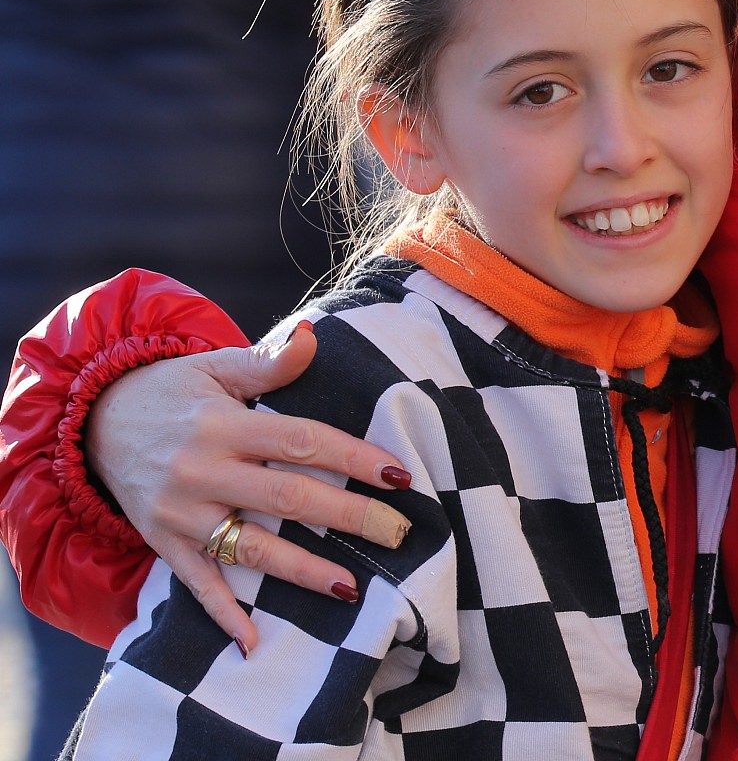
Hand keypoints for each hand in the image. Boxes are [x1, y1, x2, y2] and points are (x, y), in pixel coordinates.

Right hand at [86, 323, 412, 651]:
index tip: (399, 476)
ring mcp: (180, 514)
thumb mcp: (214, 366)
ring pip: (249, 548)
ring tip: (350, 588)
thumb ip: (266, 363)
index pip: (302, 442)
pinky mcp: (163, 543)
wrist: (94, 421)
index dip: (353, 459)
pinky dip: (223, 615)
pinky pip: (196, 584)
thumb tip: (312, 338)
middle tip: (398, 533)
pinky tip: (254, 642)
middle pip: (287, 499)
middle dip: (348, 517)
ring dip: (300, 571)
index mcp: (223, 425)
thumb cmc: (171, 391)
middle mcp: (202, 472)